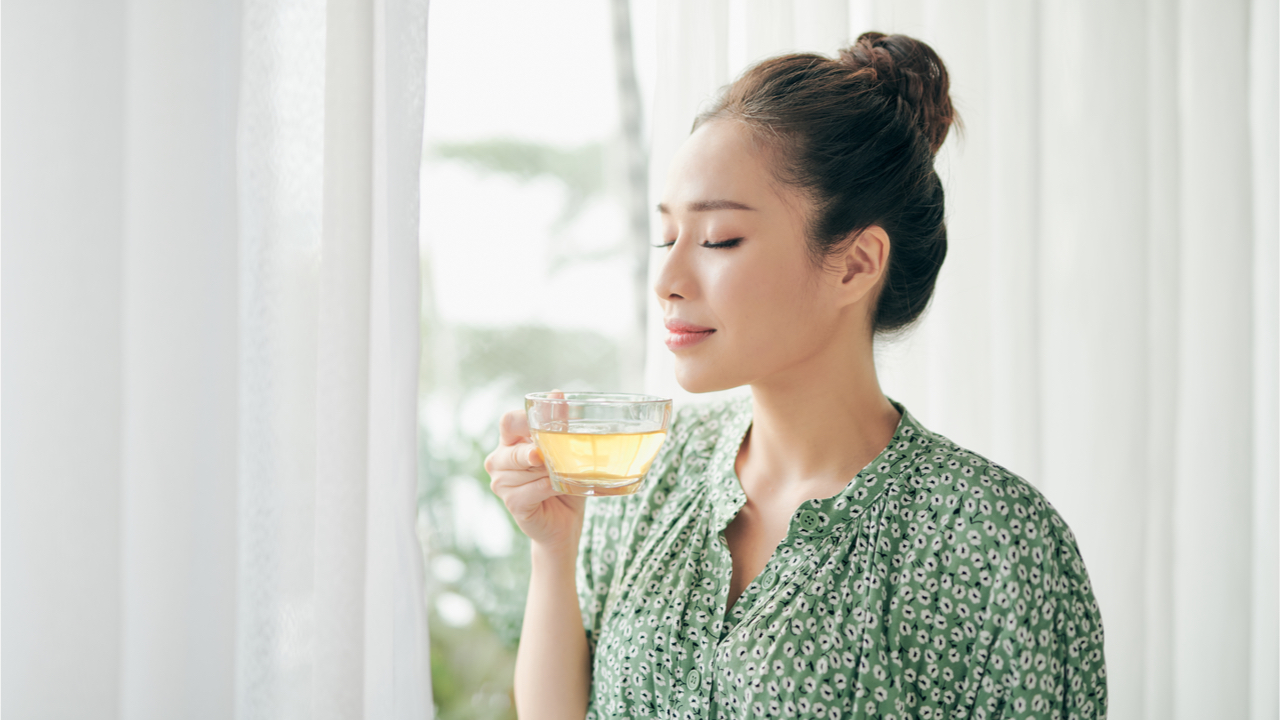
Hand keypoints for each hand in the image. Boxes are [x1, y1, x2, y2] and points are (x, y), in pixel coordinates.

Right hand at [485, 408, 585, 552]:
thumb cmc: (563, 482)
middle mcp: (499, 459)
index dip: (526, 420)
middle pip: (514, 448)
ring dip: (548, 473)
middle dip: (539, 453)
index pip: (509, 421)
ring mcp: (500, 482)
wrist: (565, 521)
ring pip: (525, 470)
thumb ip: (559, 425)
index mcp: (510, 441)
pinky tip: (555, 490)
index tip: (548, 425)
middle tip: (552, 458)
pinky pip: (530, 490)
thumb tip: (556, 393)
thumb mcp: (565, 451)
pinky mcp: (510, 502)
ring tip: (559, 478)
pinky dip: (547, 488)